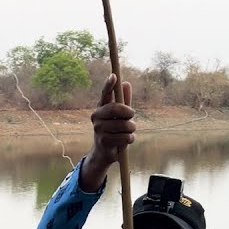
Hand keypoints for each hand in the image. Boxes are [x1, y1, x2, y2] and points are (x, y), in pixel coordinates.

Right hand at [79, 74, 134, 190]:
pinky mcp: (104, 141)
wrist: (104, 152)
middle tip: (131, 116)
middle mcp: (97, 116)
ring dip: (131, 129)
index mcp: (101, 107)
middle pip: (116, 108)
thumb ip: (124, 100)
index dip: (109, 84)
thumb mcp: (120, 115)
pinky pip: (125, 137)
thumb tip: (126, 83)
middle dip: (128, 113)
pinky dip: (129, 139)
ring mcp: (99, 128)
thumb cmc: (114, 130)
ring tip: (128, 132)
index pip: (105, 93)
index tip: (114, 76)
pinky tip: (124, 141)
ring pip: (124, 124)